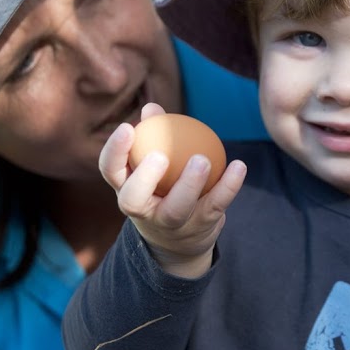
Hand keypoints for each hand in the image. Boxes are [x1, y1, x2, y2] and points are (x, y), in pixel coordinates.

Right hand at [99, 104, 246, 277]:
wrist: (179, 241)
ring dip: (189, 184)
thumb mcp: (151, 168)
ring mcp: (171, 223)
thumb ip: (153, 136)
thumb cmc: (161, 190)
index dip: (114, 151)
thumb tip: (152, 108)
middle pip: (133, 200)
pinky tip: (238, 166)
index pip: (110, 171)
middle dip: (144, 178)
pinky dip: (228, 186)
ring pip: (176, 209)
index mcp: (126, 189)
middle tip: (160, 155)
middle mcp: (143, 210)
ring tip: (202, 159)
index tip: (128, 128)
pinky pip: (214, 206)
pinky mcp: (199, 227)